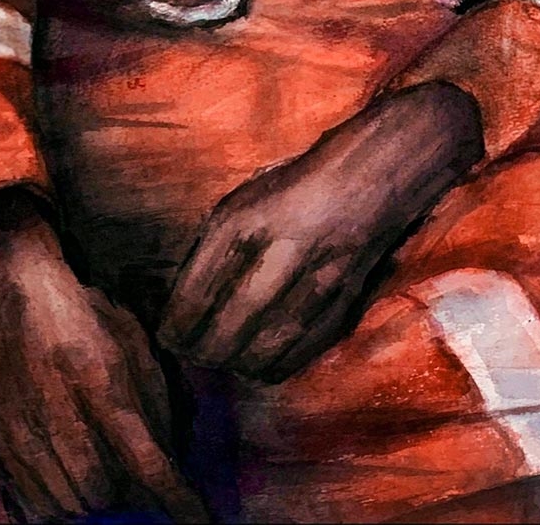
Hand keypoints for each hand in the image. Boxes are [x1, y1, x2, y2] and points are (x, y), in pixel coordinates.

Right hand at [0, 189, 207, 523]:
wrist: (17, 300)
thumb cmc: (84, 315)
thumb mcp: (132, 341)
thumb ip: (155, 398)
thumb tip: (171, 453)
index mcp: (100, 379)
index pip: (144, 458)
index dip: (174, 496)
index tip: (196, 516)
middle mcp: (59, 411)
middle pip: (103, 490)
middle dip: (128, 490)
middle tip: (135, 471)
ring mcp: (25, 432)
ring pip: (71, 502)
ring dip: (96, 496)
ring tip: (104, 466)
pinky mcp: (4, 445)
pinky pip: (39, 501)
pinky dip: (64, 499)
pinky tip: (74, 474)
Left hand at [159, 82, 482, 383]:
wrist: (373, 174)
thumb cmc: (294, 186)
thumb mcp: (243, 202)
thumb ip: (212, 253)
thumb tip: (180, 313)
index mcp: (246, 220)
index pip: (194, 295)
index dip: (173, 326)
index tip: (166, 334)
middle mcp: (281, 252)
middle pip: (226, 333)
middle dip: (199, 352)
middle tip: (191, 350)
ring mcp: (318, 283)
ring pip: (262, 354)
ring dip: (234, 363)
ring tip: (224, 355)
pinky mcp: (344, 306)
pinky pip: (298, 356)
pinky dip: (272, 365)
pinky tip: (261, 355)